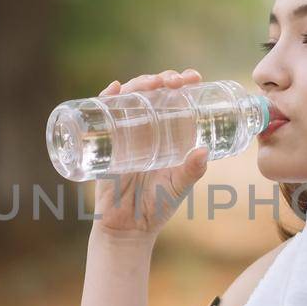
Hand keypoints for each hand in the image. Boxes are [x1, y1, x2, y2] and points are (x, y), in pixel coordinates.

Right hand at [90, 68, 210, 239]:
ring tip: (151, 83)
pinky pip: (102, 115)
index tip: (193, 78)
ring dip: (139, 83)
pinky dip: (105, 98)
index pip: (175, 99)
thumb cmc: (157, 206)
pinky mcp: (105, 143)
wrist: (128, 228)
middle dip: (162, 79)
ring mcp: (125, 133)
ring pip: (130, 98)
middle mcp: (147, 129)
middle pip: (152, 93)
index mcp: (168, 134)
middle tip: (174, 81)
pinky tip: (114, 89)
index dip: (183, 83)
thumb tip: (204, 151)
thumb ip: (192, 171)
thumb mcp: (178, 186)